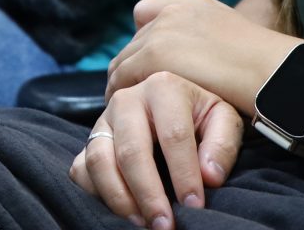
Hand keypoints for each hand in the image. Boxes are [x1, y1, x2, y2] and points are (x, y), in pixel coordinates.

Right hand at [69, 71, 241, 228]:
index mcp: (163, 87)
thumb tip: (209, 177)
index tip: (195, 206)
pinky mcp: (90, 140)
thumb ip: (222, 144)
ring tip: (142, 222)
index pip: (173, 135)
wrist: (173, 105)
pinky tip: (121, 211)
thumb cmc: (200, 116)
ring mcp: (103, 120)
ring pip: (99, 160)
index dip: (184, 175)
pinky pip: (80, 169)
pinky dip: (94, 193)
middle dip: (148, 193)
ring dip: (119, 198)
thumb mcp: (223, 120)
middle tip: (164, 225)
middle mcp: (127, 99)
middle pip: (131, 151)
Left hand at [108, 0, 299, 112]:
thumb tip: (204, 69)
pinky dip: (121, 95)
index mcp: (194, 4)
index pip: (148, 12)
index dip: (145, 38)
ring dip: (124, 84)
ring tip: (129, 111)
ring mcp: (163, 30)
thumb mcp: (237, 47)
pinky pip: (122, 78)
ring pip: (123, 60)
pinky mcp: (155, 55)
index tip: (149, 64)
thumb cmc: (266, 73)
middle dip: (133, 68)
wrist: (275, 73)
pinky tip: (131, 115)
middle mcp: (174, 12)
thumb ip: (211, 48)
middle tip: (134, 97)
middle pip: (133, 41)